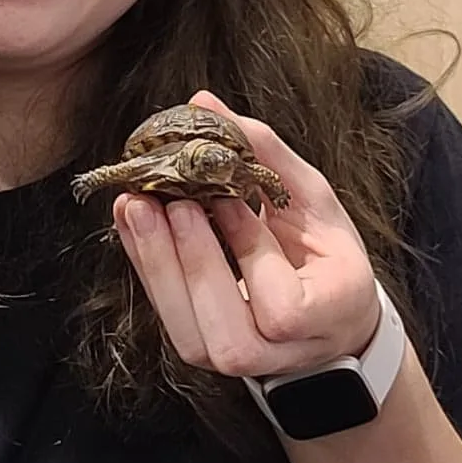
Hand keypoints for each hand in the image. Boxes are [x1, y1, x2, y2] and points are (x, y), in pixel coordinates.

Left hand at [112, 91, 382, 380]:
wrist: (327, 315)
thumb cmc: (325, 252)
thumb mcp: (313, 198)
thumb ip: (265, 153)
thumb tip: (204, 102)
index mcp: (329, 316)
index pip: (284, 308)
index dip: (252, 254)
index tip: (231, 199)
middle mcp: (282, 353)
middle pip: (228, 336)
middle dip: (194, 264)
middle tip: (169, 201)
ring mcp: (239, 360)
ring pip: (191, 337)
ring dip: (158, 267)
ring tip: (139, 206)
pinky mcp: (202, 349)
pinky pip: (169, 319)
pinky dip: (146, 267)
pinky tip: (133, 221)